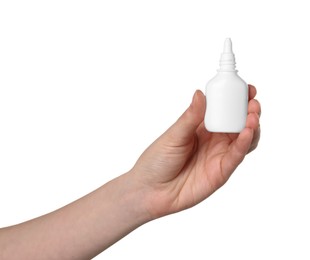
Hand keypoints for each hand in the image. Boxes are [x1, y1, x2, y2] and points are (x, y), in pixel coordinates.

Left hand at [131, 85, 260, 218]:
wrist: (150, 190)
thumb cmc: (157, 161)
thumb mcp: (174, 135)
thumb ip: (190, 116)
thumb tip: (200, 93)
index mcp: (201, 127)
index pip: (224, 110)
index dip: (236, 99)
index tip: (245, 89)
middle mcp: (214, 140)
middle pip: (238, 123)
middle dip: (249, 110)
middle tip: (252, 101)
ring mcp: (219, 155)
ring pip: (244, 139)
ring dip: (252, 125)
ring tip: (253, 114)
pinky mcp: (221, 171)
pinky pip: (237, 155)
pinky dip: (245, 143)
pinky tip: (248, 131)